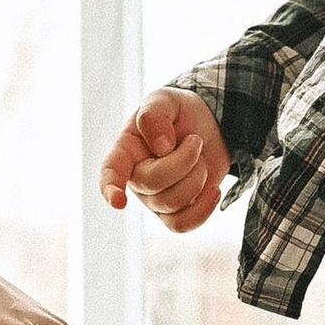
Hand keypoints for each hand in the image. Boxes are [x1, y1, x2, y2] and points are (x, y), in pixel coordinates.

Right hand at [98, 89, 229, 235]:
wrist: (209, 127)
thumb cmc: (178, 112)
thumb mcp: (165, 99)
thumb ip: (155, 115)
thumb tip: (161, 147)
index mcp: (125, 150)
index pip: (110, 172)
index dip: (111, 188)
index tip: (119, 202)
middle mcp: (135, 178)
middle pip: (152, 183)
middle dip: (183, 160)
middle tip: (195, 140)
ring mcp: (154, 198)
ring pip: (172, 204)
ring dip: (197, 177)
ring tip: (200, 158)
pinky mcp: (175, 211)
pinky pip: (182, 224)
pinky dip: (203, 210)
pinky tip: (214, 189)